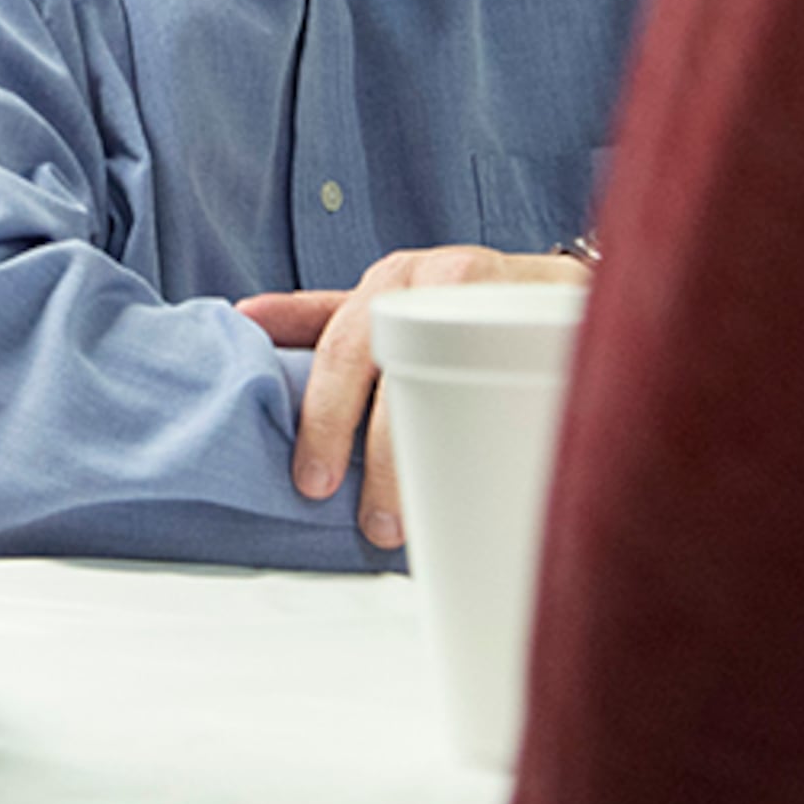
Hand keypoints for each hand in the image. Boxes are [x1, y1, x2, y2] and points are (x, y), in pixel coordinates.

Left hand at [239, 242, 593, 549]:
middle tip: (375, 521)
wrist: (558, 286)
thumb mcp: (385, 301)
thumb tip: (244, 318)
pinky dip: (506, 429)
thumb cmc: (456, 301)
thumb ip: (320, 316)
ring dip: (439, 462)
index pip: (340, 350)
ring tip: (430, 520)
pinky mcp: (549, 315)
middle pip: (398, 375)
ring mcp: (494, 296)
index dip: (324, 418)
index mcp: (388, 283)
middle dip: (383, 457)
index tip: (312, 483)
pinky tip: (497, 474)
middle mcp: (435, 282)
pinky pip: (520, 378)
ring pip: (458, 384)